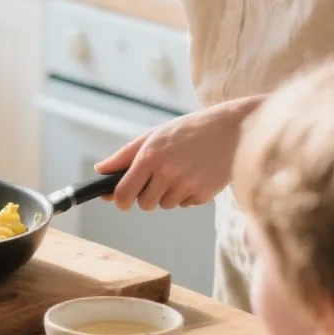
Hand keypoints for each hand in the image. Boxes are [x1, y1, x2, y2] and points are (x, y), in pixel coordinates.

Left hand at [96, 97, 258, 209]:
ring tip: (182, 169)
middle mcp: (166, 173)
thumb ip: (125, 155)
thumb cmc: (189, 130)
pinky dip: (187, 194)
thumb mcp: (155, 135)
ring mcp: (186, 186)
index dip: (120, 200)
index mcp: (150, 156)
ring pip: (165, 204)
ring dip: (168, 193)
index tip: (121, 200)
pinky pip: (184, 204)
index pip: (123, 193)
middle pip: (144, 204)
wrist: (232, 130)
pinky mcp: (202, 196)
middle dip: (147, 195)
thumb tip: (100, 170)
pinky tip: (196, 174)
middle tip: (159, 176)